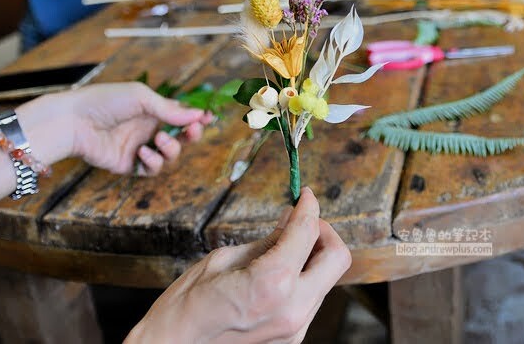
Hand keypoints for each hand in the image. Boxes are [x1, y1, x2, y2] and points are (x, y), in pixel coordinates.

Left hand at [17, 83, 205, 174]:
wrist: (73, 122)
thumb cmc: (104, 101)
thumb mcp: (141, 97)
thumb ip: (170, 109)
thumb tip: (199, 115)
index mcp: (152, 109)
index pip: (182, 114)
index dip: (197, 117)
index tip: (209, 116)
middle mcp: (149, 128)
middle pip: (182, 137)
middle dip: (192, 134)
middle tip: (193, 130)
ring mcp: (140, 147)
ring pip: (171, 155)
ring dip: (172, 149)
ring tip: (160, 140)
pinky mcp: (129, 164)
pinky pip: (152, 169)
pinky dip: (153, 162)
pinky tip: (142, 152)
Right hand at [126, 187, 351, 343]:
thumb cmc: (186, 305)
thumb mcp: (223, 259)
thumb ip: (266, 241)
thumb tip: (291, 220)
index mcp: (273, 283)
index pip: (307, 231)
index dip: (309, 205)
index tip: (304, 194)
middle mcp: (293, 308)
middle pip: (337, 258)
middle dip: (324, 232)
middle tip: (302, 220)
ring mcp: (295, 328)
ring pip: (326, 279)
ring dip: (313, 256)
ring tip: (285, 245)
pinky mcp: (291, 338)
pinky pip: (310, 298)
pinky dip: (302, 277)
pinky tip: (279, 269)